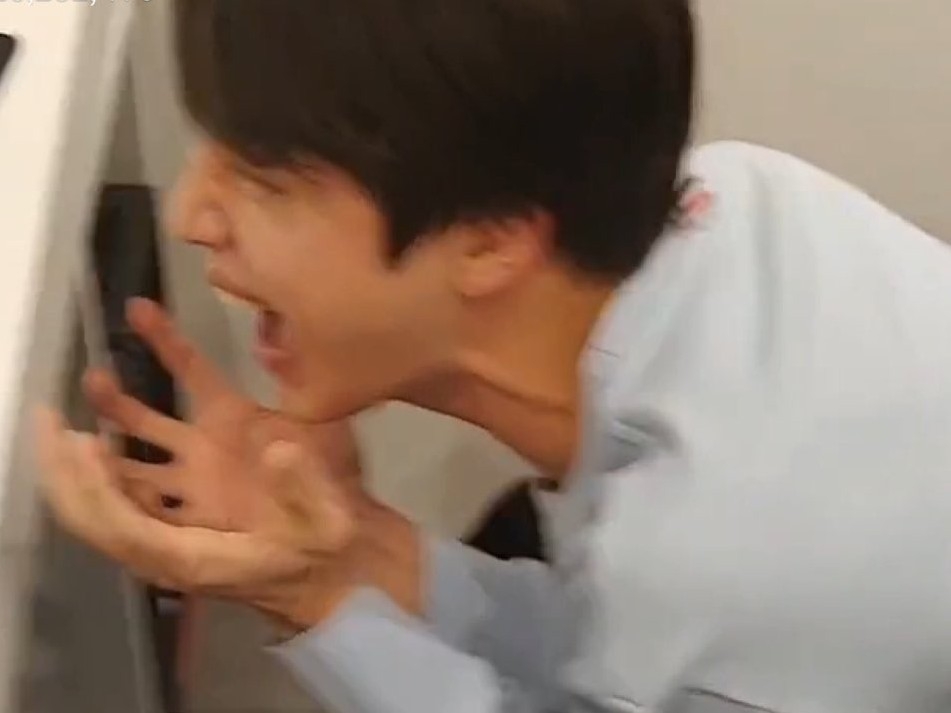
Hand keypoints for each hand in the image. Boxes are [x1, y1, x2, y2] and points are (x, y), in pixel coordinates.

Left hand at [35, 299, 420, 630]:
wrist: (342, 545)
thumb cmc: (328, 541)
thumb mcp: (324, 522)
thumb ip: (302, 487)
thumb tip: (277, 450)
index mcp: (196, 542)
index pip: (125, 525)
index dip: (96, 492)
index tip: (84, 450)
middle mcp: (184, 508)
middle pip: (110, 492)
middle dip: (73, 464)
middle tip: (52, 420)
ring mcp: (196, 482)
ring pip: (134, 457)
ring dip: (109, 422)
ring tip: (97, 377)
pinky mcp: (219, 452)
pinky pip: (176, 420)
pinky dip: (144, 401)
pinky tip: (129, 368)